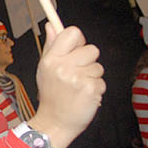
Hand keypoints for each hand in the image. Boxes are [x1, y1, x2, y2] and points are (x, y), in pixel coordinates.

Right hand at [30, 23, 105, 147]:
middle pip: (91, 49)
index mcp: (51, 59)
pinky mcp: (90, 89)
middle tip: (76, 74)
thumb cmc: (51, 95)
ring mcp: (77, 78)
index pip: (72, 33)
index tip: (76, 50)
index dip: (78, 40)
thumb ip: (52, 45)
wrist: (55, 123)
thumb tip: (51, 24)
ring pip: (98, 66)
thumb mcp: (45, 68)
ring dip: (92, 76)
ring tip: (79, 87)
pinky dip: (96, 89)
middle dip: (88, 61)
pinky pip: (102, 81)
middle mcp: (63, 67)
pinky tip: (84, 96)